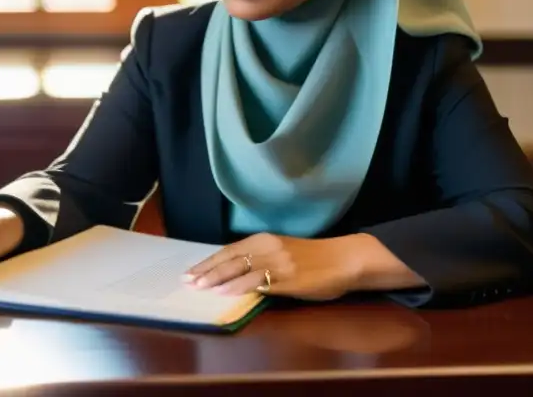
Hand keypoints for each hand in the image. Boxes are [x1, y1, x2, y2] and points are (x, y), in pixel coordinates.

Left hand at [183, 232, 364, 300]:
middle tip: (187, 281)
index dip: (209, 261)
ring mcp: (278, 263)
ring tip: (200, 288)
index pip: (229, 250)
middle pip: (230, 259)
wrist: (345, 259)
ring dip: (218, 279)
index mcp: (265, 239)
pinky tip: (226, 293)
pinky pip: (259, 282)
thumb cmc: (314, 258)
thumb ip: (261, 258)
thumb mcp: (283, 251)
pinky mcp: (289, 279)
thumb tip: (235, 272)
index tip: (191, 271)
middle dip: (206, 271)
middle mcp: (269, 247)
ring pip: (240, 270)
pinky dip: (239, 287)